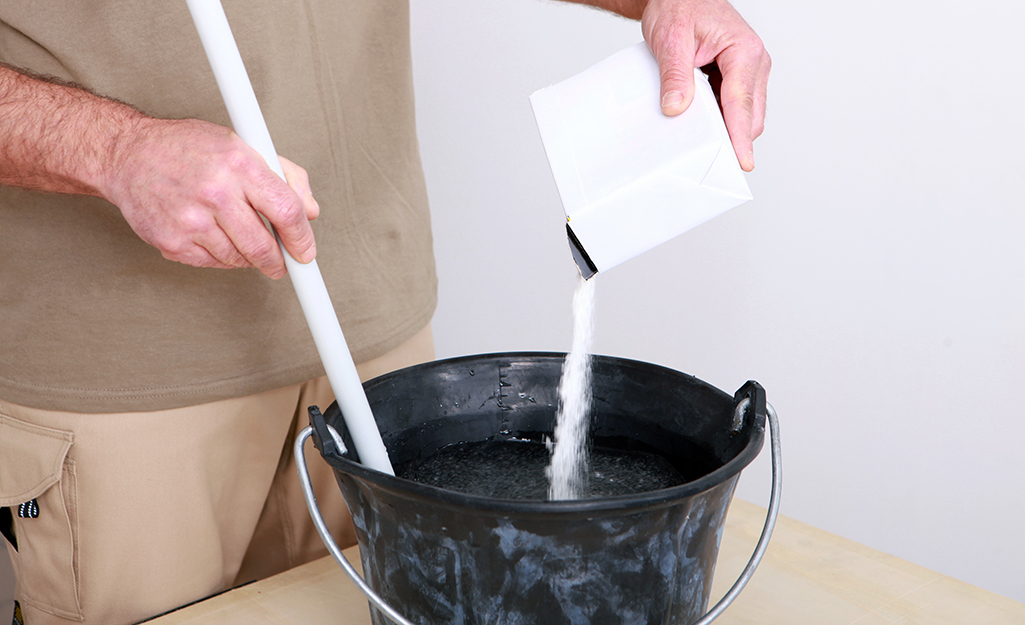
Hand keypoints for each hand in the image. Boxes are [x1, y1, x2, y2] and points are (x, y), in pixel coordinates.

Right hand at [104, 117, 318, 278]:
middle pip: (265, 247)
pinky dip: (221, 256)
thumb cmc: (189, 149)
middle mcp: (215, 192)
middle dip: (279, 261)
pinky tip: (211, 234)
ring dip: (247, 256)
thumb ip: (285, 176)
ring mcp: (191, 220)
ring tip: (236, 233)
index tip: (306, 251)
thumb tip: (311, 211)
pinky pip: (213, 263)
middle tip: (281, 261)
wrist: (128, 155)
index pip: (287, 211)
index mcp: (239, 164)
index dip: (302, 238)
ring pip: (240, 259)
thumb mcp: (242, 145)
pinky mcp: (172, 242)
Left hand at [640, 0, 769, 170]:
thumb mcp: (671, 40)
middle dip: (733, 139)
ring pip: (744, 115)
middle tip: (709, 161)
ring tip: (700, 139)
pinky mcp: (738, 79)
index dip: (740, 137)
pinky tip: (701, 124)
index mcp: (745, 51)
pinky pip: (734, 108)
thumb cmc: (679, 7)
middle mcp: (754, 62)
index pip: (742, 103)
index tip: (742, 161)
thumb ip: (675, 75)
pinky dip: (720, 119)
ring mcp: (749, 72)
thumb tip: (676, 108)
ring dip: (725, 129)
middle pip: (750, 116)